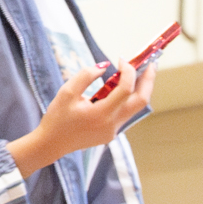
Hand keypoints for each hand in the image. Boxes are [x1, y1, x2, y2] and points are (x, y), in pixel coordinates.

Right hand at [11, 61, 156, 177]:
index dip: (128, 72)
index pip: (125, 90)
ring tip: (138, 72)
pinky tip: (123, 86)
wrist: (53, 144)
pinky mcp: (112, 132)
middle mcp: (113, 124)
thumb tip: (104, 66)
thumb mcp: (67, 92)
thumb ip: (86, 75)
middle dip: (148, 80)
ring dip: (140, 89)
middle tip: (149, 63)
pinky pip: (126, 113)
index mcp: (101, 114)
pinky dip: (128, 98)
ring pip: (136, 108)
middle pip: (141, 101)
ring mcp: (114, 130)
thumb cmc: (57, 117)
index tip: (121, 60)